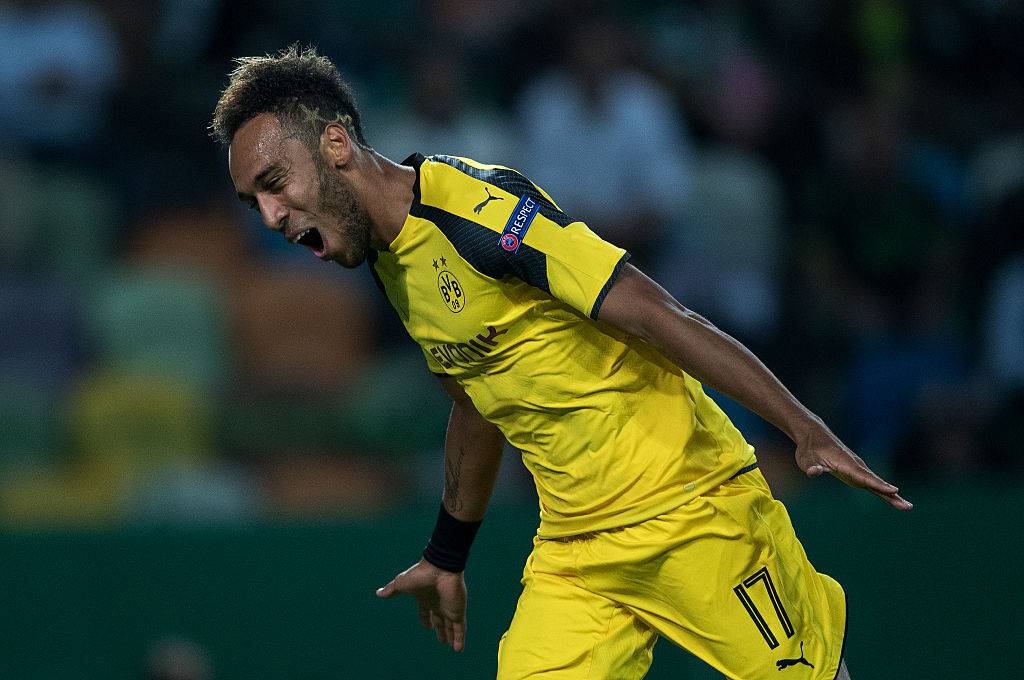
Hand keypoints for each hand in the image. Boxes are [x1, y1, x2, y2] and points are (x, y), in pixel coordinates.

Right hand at [376, 558, 467, 650]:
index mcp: (425, 597)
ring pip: (451, 626)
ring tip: (453, 647)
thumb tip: (378, 593)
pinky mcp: (457, 612)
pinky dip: (460, 639)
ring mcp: (449, 608)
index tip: (427, 627)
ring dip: (451, 637)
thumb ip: (391, 590)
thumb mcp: (401, 584)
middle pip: (440, 620)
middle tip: (442, 641)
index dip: (425, 619)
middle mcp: (438, 603)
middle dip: (441, 630)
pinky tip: (459, 650)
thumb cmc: (420, 575)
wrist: (439, 569)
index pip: (425, 611)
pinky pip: (460, 628)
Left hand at [794, 423, 912, 510]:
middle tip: (907, 506)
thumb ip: (812, 467)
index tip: (894, 490)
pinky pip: (872, 484)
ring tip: (907, 506)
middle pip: (876, 482)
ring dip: (892, 495)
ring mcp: (858, 470)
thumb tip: (813, 472)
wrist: (815, 436)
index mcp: (846, 463)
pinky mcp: (856, 474)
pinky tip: (894, 500)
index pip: (864, 476)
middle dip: (891, 493)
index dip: (878, 484)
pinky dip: (883, 492)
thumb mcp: (806, 459)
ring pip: (877, 484)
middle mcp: (856, 466)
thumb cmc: (810, 449)